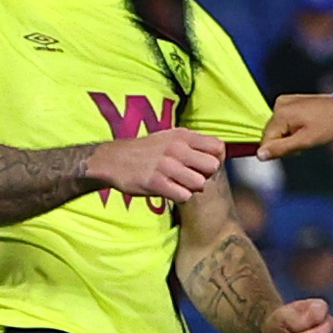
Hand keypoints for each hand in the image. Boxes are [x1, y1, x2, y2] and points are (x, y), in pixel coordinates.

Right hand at [87, 126, 225, 203]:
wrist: (114, 159)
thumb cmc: (146, 151)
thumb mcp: (171, 138)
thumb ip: (194, 145)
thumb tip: (217, 159)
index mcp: (183, 135)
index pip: (218, 147)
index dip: (216, 159)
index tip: (203, 165)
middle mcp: (176, 148)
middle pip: (212, 167)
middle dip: (205, 175)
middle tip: (191, 177)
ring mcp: (166, 165)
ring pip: (199, 183)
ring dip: (191, 188)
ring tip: (179, 184)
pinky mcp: (155, 182)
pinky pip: (183, 196)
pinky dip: (180, 197)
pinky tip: (170, 191)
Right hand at [257, 94, 332, 161]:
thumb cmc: (328, 125)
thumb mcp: (305, 141)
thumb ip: (280, 148)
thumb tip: (259, 155)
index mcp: (280, 114)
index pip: (266, 140)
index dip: (280, 149)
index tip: (298, 149)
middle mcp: (278, 104)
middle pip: (270, 133)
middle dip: (284, 142)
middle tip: (304, 142)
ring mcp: (284, 101)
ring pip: (277, 128)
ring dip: (288, 135)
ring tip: (307, 133)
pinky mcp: (289, 100)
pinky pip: (282, 120)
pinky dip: (291, 127)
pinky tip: (305, 126)